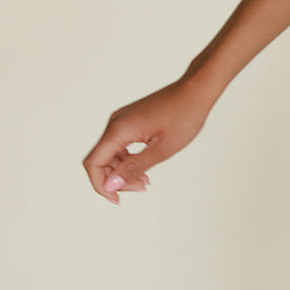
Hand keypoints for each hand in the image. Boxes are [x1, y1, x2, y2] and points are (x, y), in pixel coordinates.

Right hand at [82, 79, 213, 203]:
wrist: (196, 90)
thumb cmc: (184, 116)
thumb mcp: (162, 149)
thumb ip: (134, 168)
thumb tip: (111, 185)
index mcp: (119, 129)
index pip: (94, 163)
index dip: (100, 185)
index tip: (116, 200)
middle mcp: (115, 123)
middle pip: (100, 160)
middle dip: (116, 180)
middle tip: (142, 188)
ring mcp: (121, 120)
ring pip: (110, 153)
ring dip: (123, 171)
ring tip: (146, 181)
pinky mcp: (129, 120)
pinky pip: (120, 144)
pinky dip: (128, 159)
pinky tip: (144, 169)